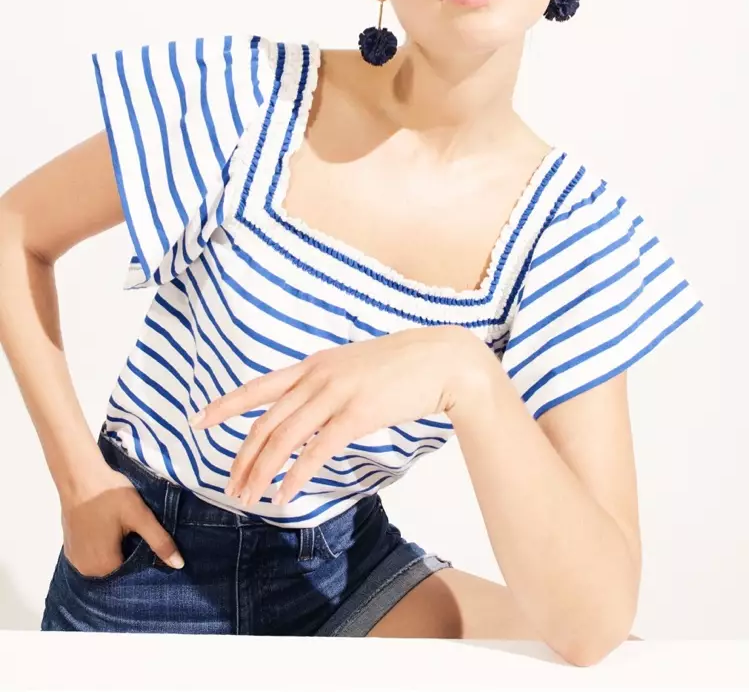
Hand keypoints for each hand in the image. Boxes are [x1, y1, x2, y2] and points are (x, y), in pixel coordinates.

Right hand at [60, 464, 183, 575]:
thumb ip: (159, 541)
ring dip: (118, 552)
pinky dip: (104, 548)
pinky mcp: (70, 548)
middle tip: (142, 537)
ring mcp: (75, 560)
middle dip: (132, 558)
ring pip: (105, 563)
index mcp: (103, 568)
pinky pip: (93, 555)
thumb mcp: (139, 516)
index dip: (146, 563)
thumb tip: (179, 565)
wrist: (79, 475)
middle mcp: (86, 571)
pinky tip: (112, 532)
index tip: (154, 548)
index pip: (132, 576)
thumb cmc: (110, 495)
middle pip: (118, 571)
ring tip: (129, 534)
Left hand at [189, 324, 489, 507]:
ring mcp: (336, 394)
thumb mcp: (353, 366)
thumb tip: (308, 404)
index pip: (258, 387)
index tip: (197, 422)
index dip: (225, 405)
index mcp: (313, 364)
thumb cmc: (402, 366)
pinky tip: (285, 495)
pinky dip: (296, 476)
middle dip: (243, 458)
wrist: (441, 360)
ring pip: (284, 439)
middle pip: (266, 422)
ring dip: (261, 472)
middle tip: (229, 487)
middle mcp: (317, 376)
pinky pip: (317, 451)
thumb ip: (326, 383)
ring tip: (249, 498)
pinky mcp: (357, 414)